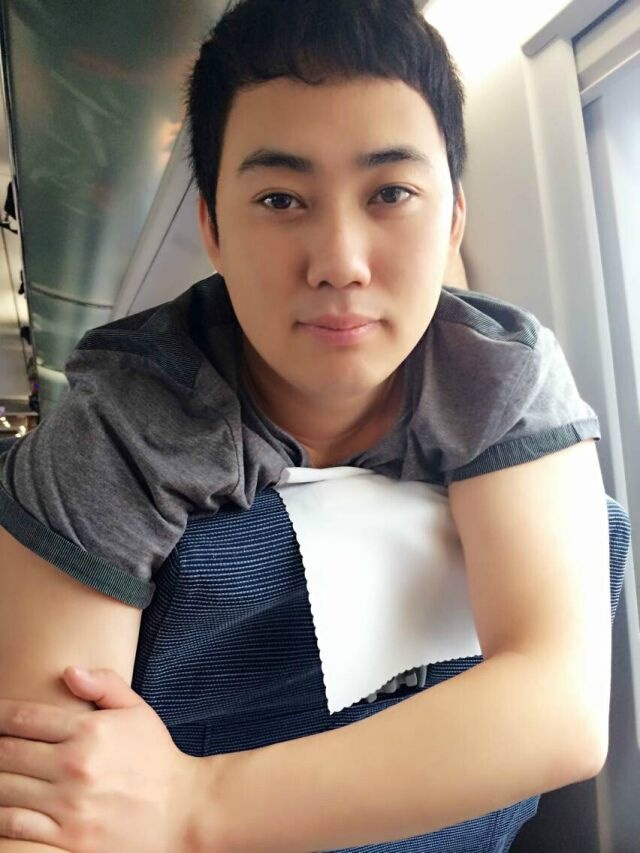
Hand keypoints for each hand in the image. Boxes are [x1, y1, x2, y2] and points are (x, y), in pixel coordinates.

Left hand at [0, 667, 206, 851]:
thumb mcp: (138, 711)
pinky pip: (16, 825)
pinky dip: (0, 815)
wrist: (183, 810)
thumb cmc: (157, 757)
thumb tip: (68, 671)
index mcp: (89, 730)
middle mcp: (75, 765)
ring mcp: (69, 804)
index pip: (23, 718)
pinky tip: (3, 804)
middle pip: (6, 752)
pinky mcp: (69, 838)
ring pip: (4, 788)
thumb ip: (104, 684)